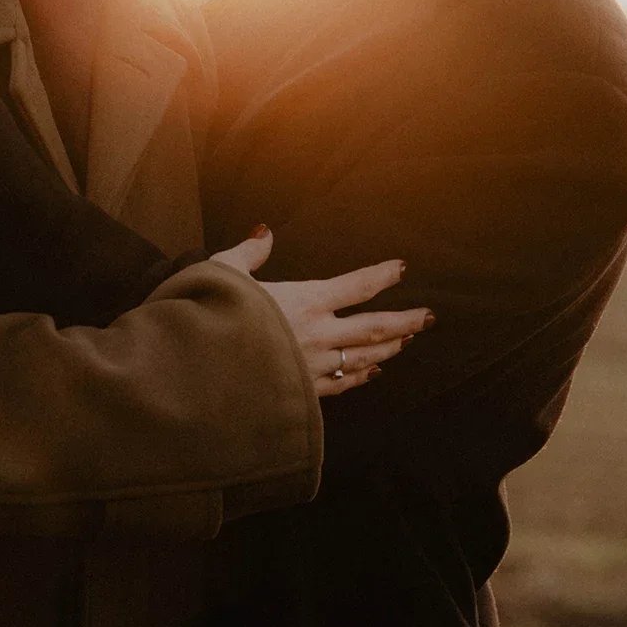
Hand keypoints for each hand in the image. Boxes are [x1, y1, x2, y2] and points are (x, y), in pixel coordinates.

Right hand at [212, 229, 431, 395]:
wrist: (195, 372)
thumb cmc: (208, 315)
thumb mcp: (223, 273)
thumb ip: (249, 254)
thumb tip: (266, 233)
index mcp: (305, 300)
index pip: (357, 285)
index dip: (383, 275)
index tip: (402, 268)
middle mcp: (318, 334)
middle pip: (376, 328)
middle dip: (407, 321)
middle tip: (430, 317)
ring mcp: (313, 367)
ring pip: (364, 358)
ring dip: (389, 349)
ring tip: (406, 342)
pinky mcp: (302, 393)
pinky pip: (342, 385)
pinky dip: (360, 377)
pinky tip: (370, 374)